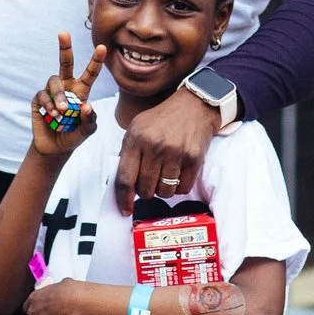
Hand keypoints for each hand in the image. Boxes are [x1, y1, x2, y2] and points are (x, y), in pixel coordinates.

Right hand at [29, 31, 105, 157]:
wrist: (55, 147)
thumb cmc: (74, 135)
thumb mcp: (87, 130)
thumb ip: (90, 119)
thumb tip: (86, 105)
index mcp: (81, 90)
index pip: (90, 73)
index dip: (96, 60)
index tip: (103, 47)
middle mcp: (66, 87)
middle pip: (65, 62)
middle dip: (64, 47)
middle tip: (63, 33)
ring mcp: (51, 92)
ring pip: (54, 82)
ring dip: (59, 96)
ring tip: (63, 111)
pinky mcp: (38, 99)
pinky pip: (42, 95)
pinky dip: (49, 105)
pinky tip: (52, 115)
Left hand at [115, 89, 218, 212]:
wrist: (194, 105)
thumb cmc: (162, 120)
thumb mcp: (137, 129)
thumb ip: (127, 155)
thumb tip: (120, 186)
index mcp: (135, 138)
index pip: (124, 178)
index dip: (123, 199)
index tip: (125, 209)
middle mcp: (154, 146)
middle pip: (145, 190)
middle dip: (145, 191)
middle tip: (149, 180)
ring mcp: (175, 152)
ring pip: (164, 192)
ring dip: (162, 190)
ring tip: (164, 175)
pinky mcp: (194, 159)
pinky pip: (183, 189)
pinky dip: (179, 187)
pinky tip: (177, 173)